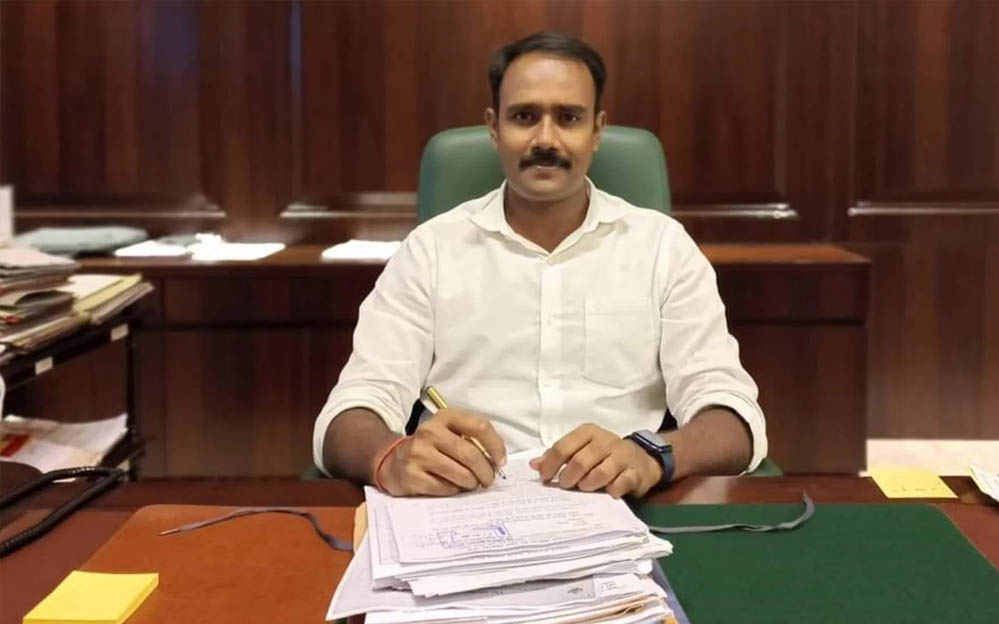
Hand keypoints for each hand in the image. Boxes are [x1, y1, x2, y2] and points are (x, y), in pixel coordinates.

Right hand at [378, 408, 506, 496]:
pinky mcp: (412, 475)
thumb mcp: (449, 433)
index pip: (480, 426)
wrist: (393, 461)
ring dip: (472, 483)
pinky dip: (454, 490)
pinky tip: (451, 486)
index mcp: (445, 417)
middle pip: (471, 455)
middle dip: (486, 472)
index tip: (501, 461)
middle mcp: (430, 431)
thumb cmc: (431, 448)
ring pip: (460, 474)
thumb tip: (497, 461)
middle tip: (488, 480)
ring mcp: (419, 453)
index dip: (496, 446)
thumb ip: (472, 440)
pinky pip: (445, 488)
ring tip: (471, 483)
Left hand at [529, 423, 661, 498]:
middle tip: (564, 486)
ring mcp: (622, 456)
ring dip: (587, 485)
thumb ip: (558, 456)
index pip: (563, 447)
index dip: (550, 465)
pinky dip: (610, 490)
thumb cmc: (603, 455)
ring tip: (583, 488)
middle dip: (568, 477)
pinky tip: (605, 492)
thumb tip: (534, 464)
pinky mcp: (635, 472)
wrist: (640, 459)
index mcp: (588, 432)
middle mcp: (606, 441)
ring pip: (600, 473)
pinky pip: (621, 484)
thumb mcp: (580, 449)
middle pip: (580, 461)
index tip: (544, 479)